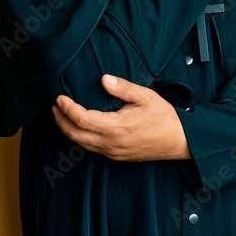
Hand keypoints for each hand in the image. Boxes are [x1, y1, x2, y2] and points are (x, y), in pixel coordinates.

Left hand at [52, 74, 190, 161]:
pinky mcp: (116, 156)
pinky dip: (80, 138)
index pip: (82, 119)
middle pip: (75, 135)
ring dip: (68, 130)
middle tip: (55, 107)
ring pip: (81, 144)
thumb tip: (104, 79)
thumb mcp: (145, 97)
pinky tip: (79, 128)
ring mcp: (113, 152)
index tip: (59, 98)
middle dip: (60, 121)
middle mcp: (111, 143)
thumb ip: (123, 88)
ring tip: (61, 116)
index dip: (67, 109)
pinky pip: (91, 148)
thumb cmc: (164, 118)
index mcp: (116, 127)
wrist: (180, 141)